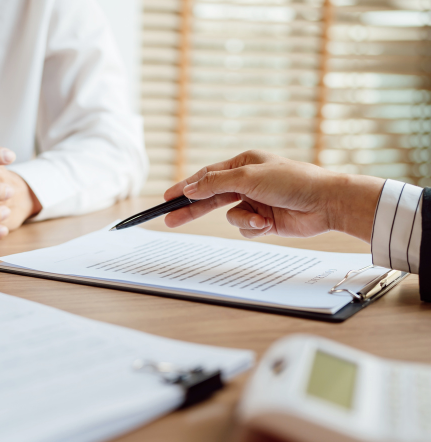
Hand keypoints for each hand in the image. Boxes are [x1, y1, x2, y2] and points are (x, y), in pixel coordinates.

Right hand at [163, 150, 383, 242]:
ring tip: (261, 218)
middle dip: (193, 210)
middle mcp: (246, 182)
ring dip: (243, 220)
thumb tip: (190, 188)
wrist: (325, 203)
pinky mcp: (263, 220)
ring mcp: (254, 202)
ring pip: (230, 217)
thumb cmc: (291, 181)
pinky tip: (269, 223)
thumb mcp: (248, 177)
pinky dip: (254, 228)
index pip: (206, 176)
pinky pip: (245, 228)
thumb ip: (215, 183)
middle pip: (210, 198)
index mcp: (242, 164)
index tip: (166, 198)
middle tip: (170, 220)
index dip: (185, 187)